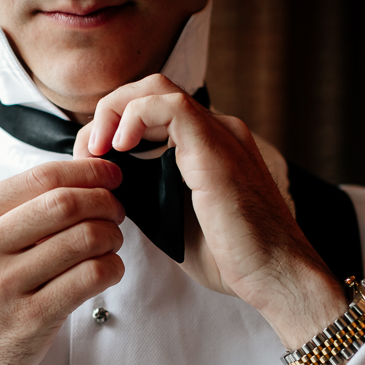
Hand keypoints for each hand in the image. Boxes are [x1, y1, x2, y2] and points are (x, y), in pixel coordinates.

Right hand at [0, 159, 124, 364]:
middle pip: (66, 203)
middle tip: (116, 211)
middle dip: (105, 201)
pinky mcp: (30, 320)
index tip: (109, 177)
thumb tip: (72, 181)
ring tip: (111, 243)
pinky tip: (107, 271)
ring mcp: (4, 285)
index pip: (41, 177)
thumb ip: (6, 215)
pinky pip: (90, 279)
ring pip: (85, 238)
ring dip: (112, 236)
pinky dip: (112, 268)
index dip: (87, 171)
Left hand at [75, 74, 347, 364]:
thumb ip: (148, 196)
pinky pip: (169, 105)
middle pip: (149, 91)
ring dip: (115, 112)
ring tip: (98, 149)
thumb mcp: (174, 221)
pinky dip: (134, 116)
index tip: (91, 162)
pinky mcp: (215, 148)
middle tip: (88, 152)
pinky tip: (120, 147)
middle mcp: (217, 131)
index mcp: (209, 147)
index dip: (113, 127)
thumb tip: (111, 188)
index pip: (151, 111)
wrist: (276, 276)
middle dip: (108, 113)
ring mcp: (219, 134)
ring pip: (155, 88)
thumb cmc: (233, 259)